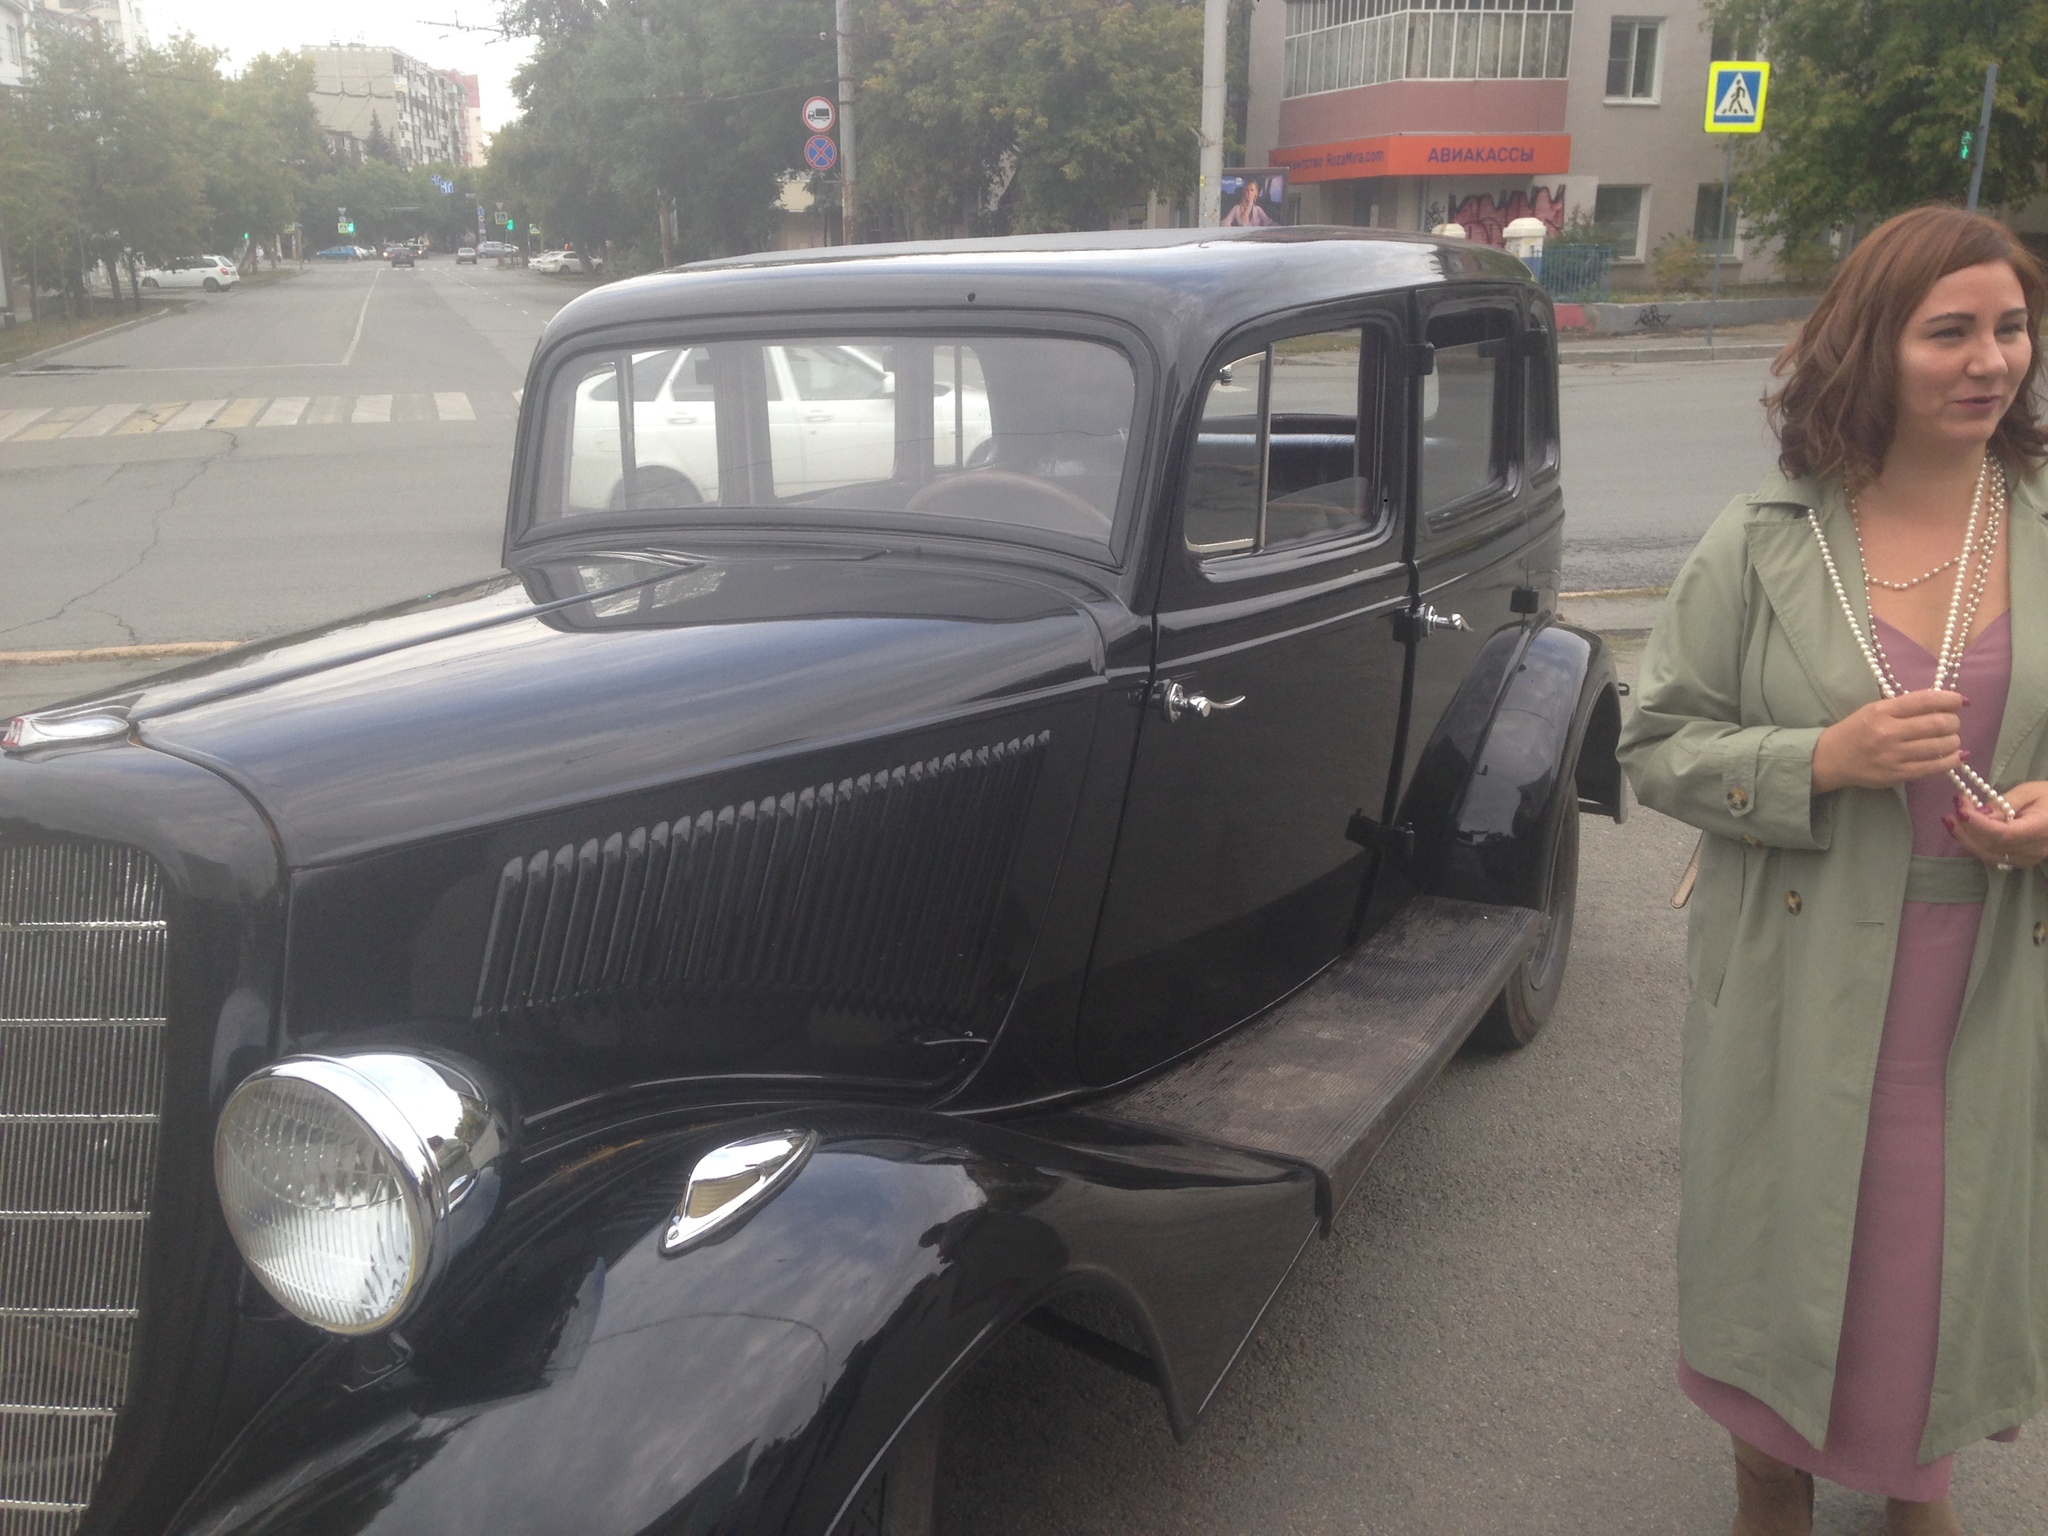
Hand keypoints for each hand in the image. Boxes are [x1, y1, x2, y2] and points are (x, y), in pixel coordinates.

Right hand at [1812, 690, 1965, 792]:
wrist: (1831, 758)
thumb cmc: (1856, 730)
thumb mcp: (1874, 710)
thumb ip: (1905, 707)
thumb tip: (1944, 705)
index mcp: (1882, 711)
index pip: (1925, 700)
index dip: (1949, 699)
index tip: (1960, 701)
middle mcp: (1888, 732)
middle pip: (1938, 723)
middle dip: (1953, 722)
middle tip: (1952, 723)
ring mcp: (1893, 755)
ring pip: (1940, 746)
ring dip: (1953, 741)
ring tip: (1951, 739)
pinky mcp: (1897, 775)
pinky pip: (1934, 767)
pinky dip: (1951, 760)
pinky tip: (1955, 756)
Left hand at [1947, 781, 2047, 870]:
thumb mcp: (2030, 791)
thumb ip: (2004, 803)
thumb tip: (1979, 814)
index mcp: (2040, 829)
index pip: (2003, 834)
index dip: (1978, 824)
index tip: (1960, 809)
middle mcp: (2034, 850)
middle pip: (1992, 847)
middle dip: (1966, 828)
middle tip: (1953, 809)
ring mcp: (2028, 859)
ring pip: (1989, 855)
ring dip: (1966, 838)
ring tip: (1952, 820)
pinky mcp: (2022, 861)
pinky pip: (1994, 857)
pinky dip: (1976, 845)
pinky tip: (1965, 831)